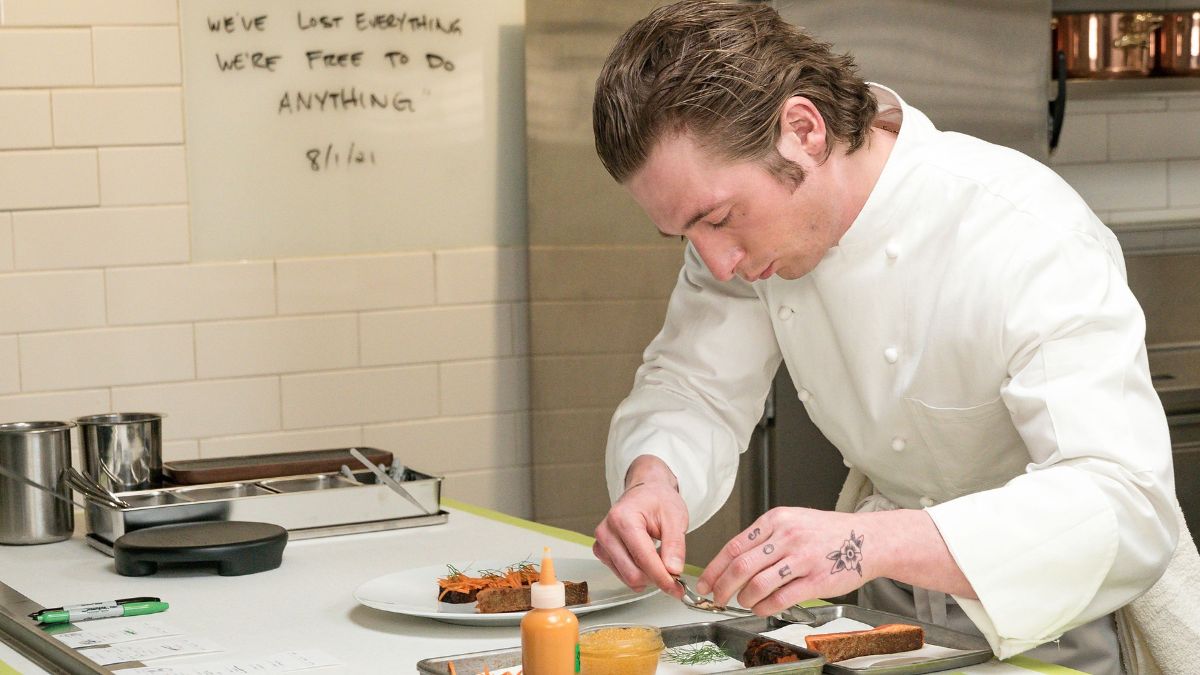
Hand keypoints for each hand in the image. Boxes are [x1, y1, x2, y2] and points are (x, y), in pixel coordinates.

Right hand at [593, 460, 688, 597]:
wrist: (645, 491)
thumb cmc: (658, 500)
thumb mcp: (675, 518)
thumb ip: (675, 545)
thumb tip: (673, 571)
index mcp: (623, 518)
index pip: (643, 559)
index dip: (663, 578)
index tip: (678, 588)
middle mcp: (607, 531)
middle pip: (632, 574)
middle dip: (656, 579)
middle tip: (674, 575)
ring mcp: (601, 543)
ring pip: (627, 577)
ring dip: (648, 577)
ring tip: (661, 560)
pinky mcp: (602, 552)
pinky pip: (622, 574)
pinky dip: (639, 572)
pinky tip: (648, 559)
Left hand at [697, 507, 873, 614]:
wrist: (866, 539)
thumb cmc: (827, 532)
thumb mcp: (792, 521)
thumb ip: (765, 537)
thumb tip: (733, 561)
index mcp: (776, 519)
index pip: (734, 545)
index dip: (715, 568)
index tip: (706, 582)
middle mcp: (787, 536)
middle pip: (741, 566)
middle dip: (723, 587)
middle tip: (718, 598)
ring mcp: (802, 558)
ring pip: (758, 584)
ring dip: (744, 599)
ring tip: (744, 602)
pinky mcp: (816, 580)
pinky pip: (780, 598)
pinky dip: (764, 607)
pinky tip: (762, 608)